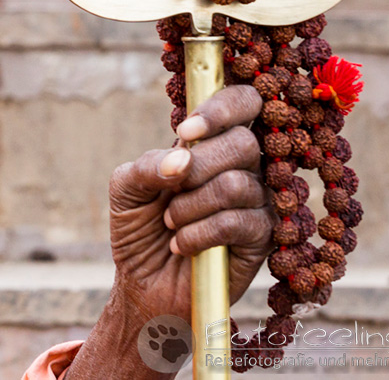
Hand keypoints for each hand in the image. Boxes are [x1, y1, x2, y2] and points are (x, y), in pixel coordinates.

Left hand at [63, 85, 272, 378]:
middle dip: (197, 166)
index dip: (221, 109)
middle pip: (243, 143)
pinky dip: (198, 233)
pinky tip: (180, 244)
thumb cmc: (138, 228)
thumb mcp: (126, 189)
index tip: (185, 133)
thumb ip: (147, 166)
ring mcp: (257, 202)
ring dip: (190, 205)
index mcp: (211, 144)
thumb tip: (180, 160)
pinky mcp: (262, 239)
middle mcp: (240, 167)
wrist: (144, 284)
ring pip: (237, 184)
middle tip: (171, 189)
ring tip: (170, 222)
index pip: (243, 103)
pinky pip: (239, 222)